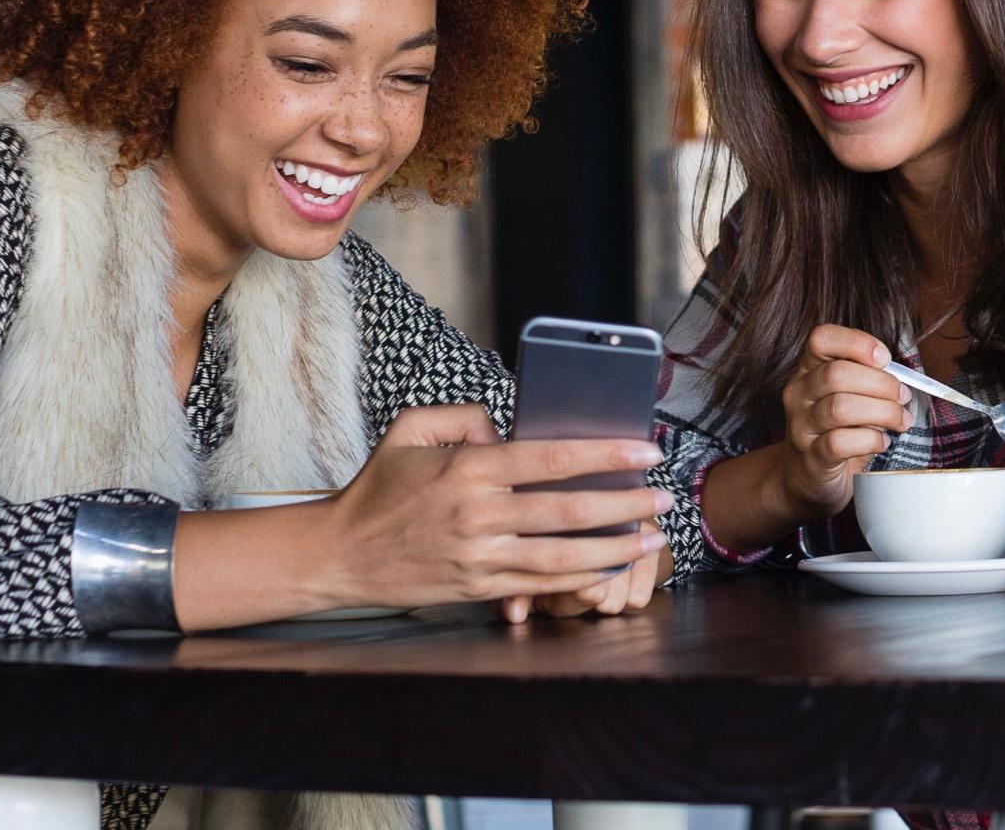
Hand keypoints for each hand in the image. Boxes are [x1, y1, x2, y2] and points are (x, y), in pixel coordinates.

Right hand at [325, 405, 670, 609]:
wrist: (340, 554)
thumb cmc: (379, 489)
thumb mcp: (410, 430)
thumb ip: (464, 416)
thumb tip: (510, 429)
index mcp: (468, 469)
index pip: (551, 458)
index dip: (605, 455)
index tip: (645, 451)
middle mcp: (478, 515)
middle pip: (569, 511)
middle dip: (626, 504)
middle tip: (664, 496)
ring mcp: (480, 557)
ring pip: (564, 556)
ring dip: (615, 548)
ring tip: (651, 538)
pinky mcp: (479, 588)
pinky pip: (541, 585)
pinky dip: (580, 578)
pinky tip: (610, 568)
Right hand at [776, 324, 911, 517]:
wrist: (806, 478)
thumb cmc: (836, 431)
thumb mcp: (848, 398)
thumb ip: (868, 381)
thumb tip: (903, 379)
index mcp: (809, 370)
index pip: (821, 339)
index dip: (856, 342)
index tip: (885, 358)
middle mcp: (799, 394)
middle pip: (836, 373)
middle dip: (881, 384)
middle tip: (903, 397)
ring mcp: (801, 426)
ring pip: (840, 407)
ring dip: (882, 412)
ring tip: (900, 421)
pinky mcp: (812, 457)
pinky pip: (841, 442)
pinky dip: (870, 440)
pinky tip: (882, 442)